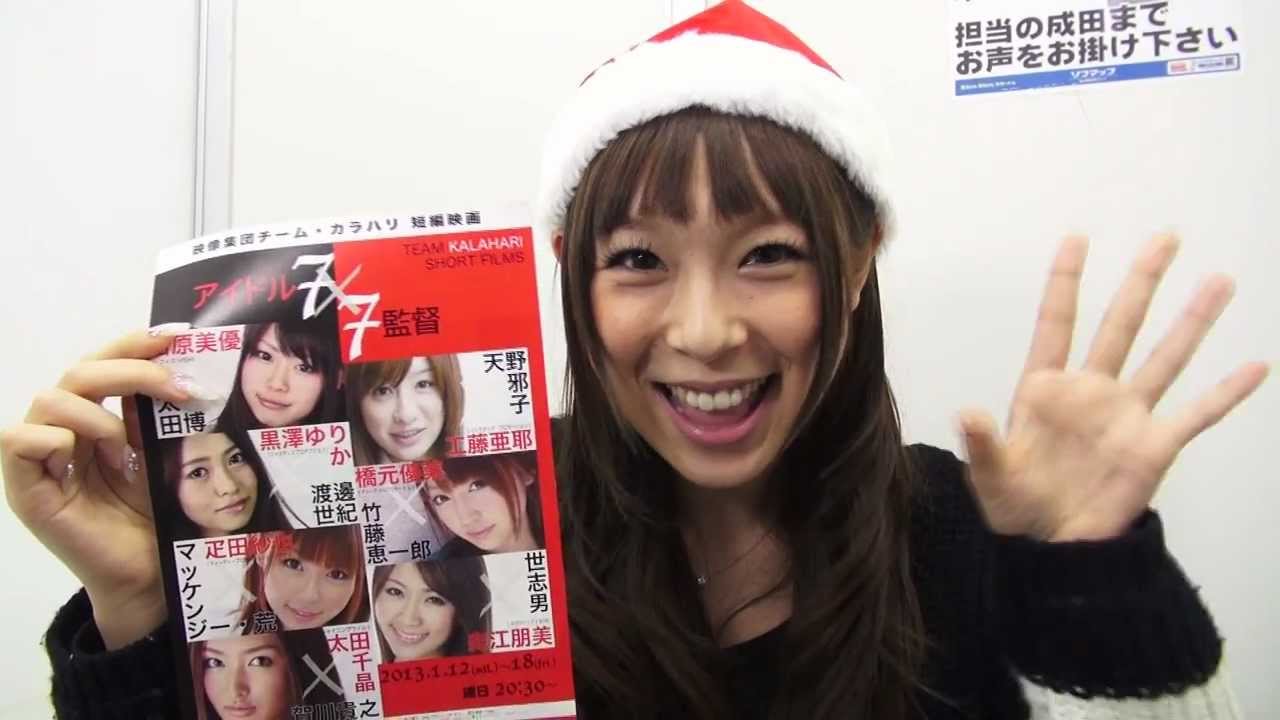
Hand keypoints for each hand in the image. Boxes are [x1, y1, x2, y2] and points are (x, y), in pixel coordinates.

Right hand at [1, 329, 192, 647]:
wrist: (150, 573)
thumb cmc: (156, 516)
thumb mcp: (163, 454)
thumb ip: (158, 415)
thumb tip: (179, 366)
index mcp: (96, 417)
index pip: (103, 363)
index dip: (133, 343)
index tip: (175, 336)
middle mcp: (64, 430)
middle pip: (79, 372)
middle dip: (130, 369)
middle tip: (178, 386)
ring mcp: (42, 459)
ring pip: (50, 399)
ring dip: (97, 416)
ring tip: (126, 451)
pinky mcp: (26, 488)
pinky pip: (18, 440)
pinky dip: (54, 441)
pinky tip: (82, 460)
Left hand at [959, 235, 1268, 541]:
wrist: (1052, 546)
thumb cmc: (1014, 504)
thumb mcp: (990, 475)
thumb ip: (982, 443)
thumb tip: (967, 413)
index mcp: (1044, 389)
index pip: (1057, 324)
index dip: (1065, 282)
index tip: (1077, 238)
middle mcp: (1091, 391)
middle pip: (1119, 325)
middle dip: (1142, 281)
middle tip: (1166, 237)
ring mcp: (1126, 415)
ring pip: (1164, 357)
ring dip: (1193, 321)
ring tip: (1219, 281)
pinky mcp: (1154, 445)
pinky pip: (1197, 414)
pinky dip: (1227, 393)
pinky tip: (1255, 366)